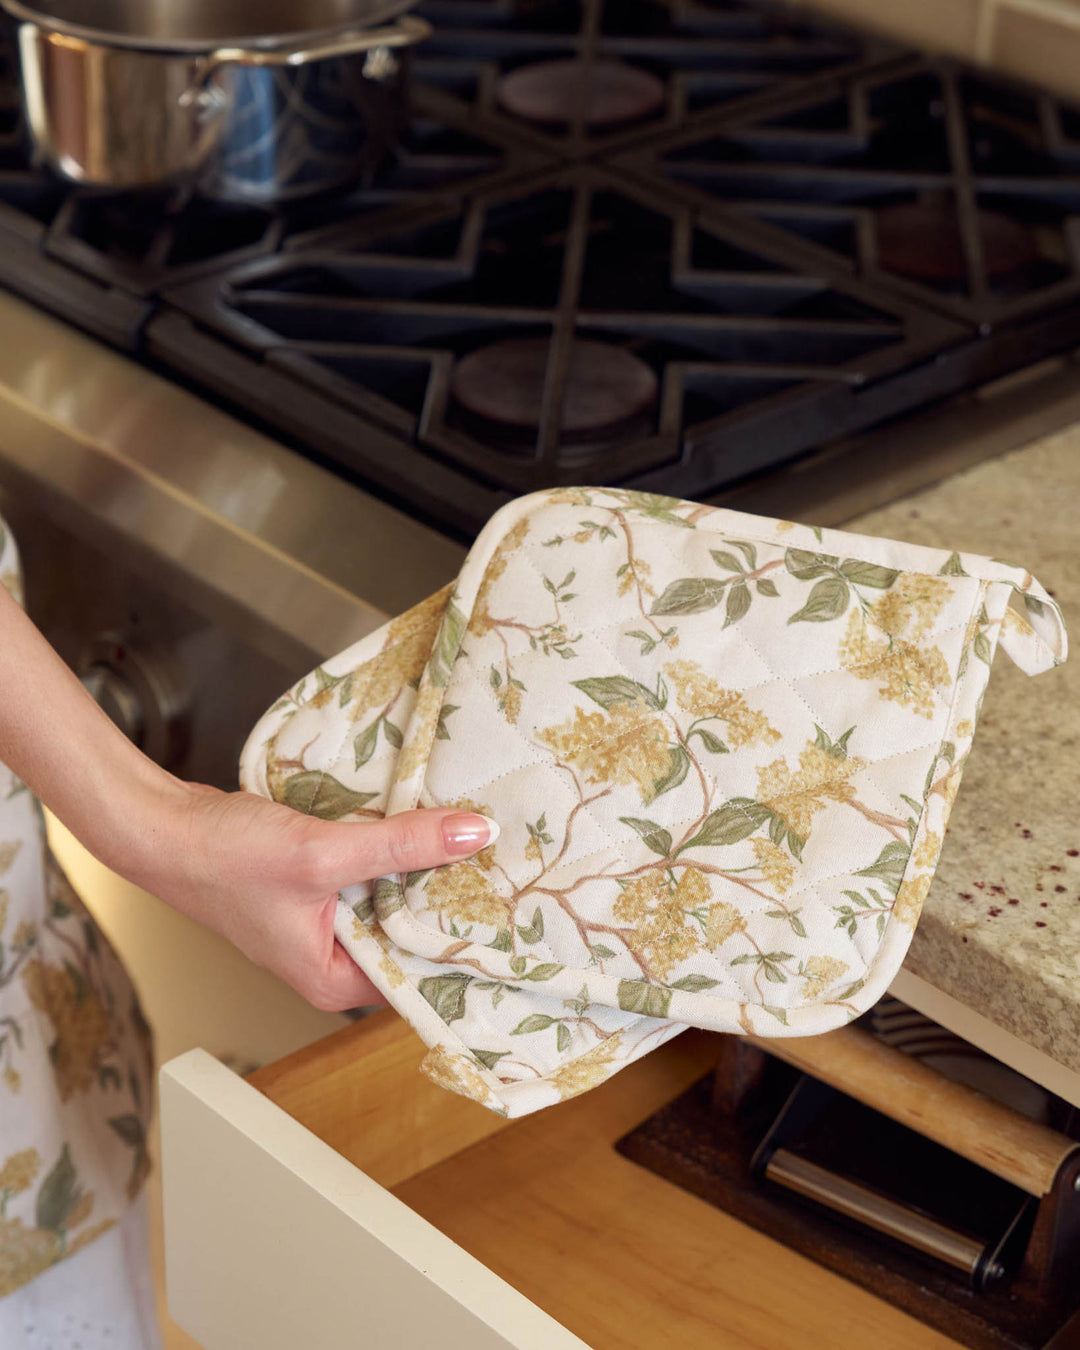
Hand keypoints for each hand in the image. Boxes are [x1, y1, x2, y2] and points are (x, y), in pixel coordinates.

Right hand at [0, 575, 496, 1010]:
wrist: (161, 826)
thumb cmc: (223, 859)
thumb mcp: (322, 853)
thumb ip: (400, 845)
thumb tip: (474, 834)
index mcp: (332, 978)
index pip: (418, 977)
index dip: (464, 948)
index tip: (513, 919)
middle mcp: (330, 959)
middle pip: (408, 936)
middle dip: (451, 904)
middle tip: (510, 876)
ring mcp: (320, 922)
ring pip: (390, 900)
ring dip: (423, 873)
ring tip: (482, 850)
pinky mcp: (313, 886)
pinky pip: (369, 874)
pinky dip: (393, 852)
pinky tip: (425, 827)